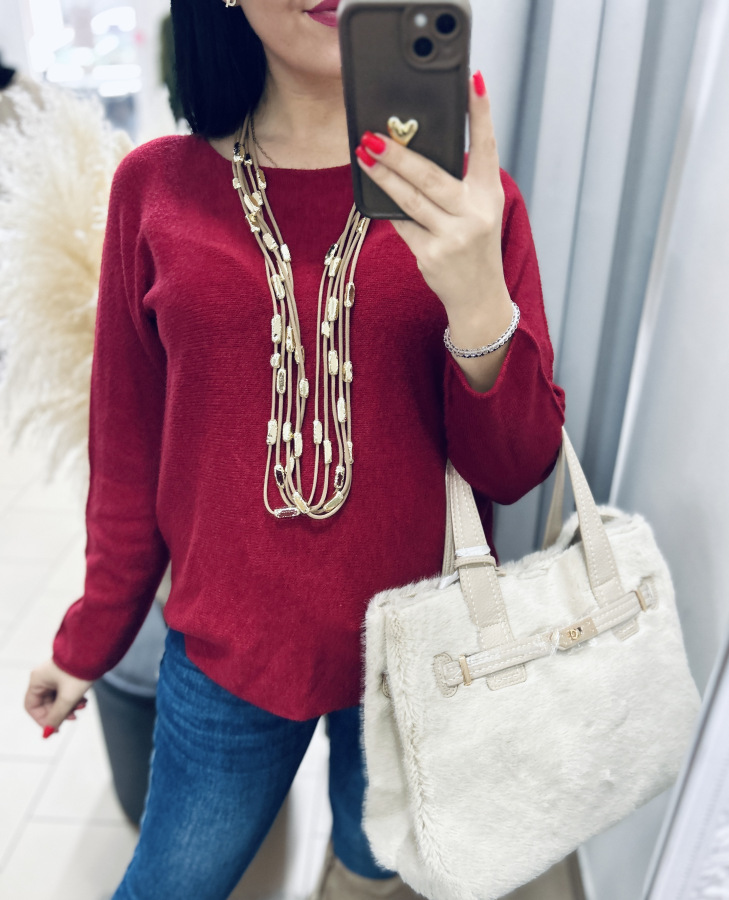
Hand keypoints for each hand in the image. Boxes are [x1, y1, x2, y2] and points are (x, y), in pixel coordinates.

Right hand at [25, 658, 92, 736]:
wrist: (98, 649)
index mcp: (38, 680)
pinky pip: (66, 691)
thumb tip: (47, 733)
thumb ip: (57, 716)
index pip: (31, 706)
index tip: (54, 728)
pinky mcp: (67, 674)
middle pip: (46, 703)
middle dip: (60, 712)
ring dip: (69, 706)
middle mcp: (44, 677)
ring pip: (58, 698)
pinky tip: (85, 700)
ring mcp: (56, 675)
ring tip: (83, 706)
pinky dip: (74, 698)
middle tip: (74, 717)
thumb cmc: (80, 669)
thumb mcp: (68, 697)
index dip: (41, 720)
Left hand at [355, 70, 514, 391]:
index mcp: (489, 194)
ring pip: (410, 199)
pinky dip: (388, 208)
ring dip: (383, 176)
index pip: (486, 146)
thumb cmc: (474, 246)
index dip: (481, 113)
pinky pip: (402, 224)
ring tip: (363, 155)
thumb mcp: (479, 211)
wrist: (480, 297)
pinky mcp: (432, 254)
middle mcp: (475, 212)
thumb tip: (410, 155)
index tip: (472, 81)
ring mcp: (453, 235)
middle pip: (431, 175)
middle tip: (373, 135)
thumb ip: (457, 185)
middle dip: (399, 154)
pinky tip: (372, 194)